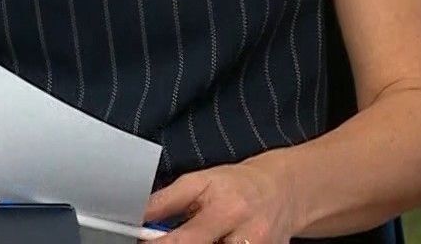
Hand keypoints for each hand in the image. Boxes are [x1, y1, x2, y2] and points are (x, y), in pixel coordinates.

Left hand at [144, 155, 299, 243]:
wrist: (283, 191)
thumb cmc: (236, 184)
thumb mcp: (199, 181)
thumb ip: (167, 201)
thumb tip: (137, 215)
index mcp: (227, 210)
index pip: (185, 240)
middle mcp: (248, 236)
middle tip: (171, 238)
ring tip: (207, 235)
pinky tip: (219, 240)